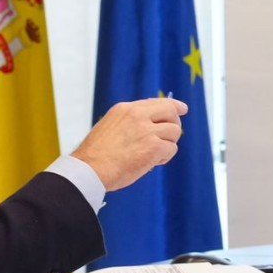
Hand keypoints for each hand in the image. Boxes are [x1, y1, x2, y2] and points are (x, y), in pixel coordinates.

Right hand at [72, 98, 187, 192]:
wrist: (89, 170)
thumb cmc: (97, 155)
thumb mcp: (111, 127)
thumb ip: (131, 122)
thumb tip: (153, 124)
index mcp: (126, 109)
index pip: (157, 102)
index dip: (173, 106)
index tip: (182, 109)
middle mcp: (138, 116)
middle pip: (171, 112)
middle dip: (175, 125)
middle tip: (169, 138)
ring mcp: (147, 130)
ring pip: (174, 132)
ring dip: (167, 144)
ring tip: (154, 155)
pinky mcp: (154, 147)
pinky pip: (171, 149)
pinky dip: (164, 157)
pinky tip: (153, 163)